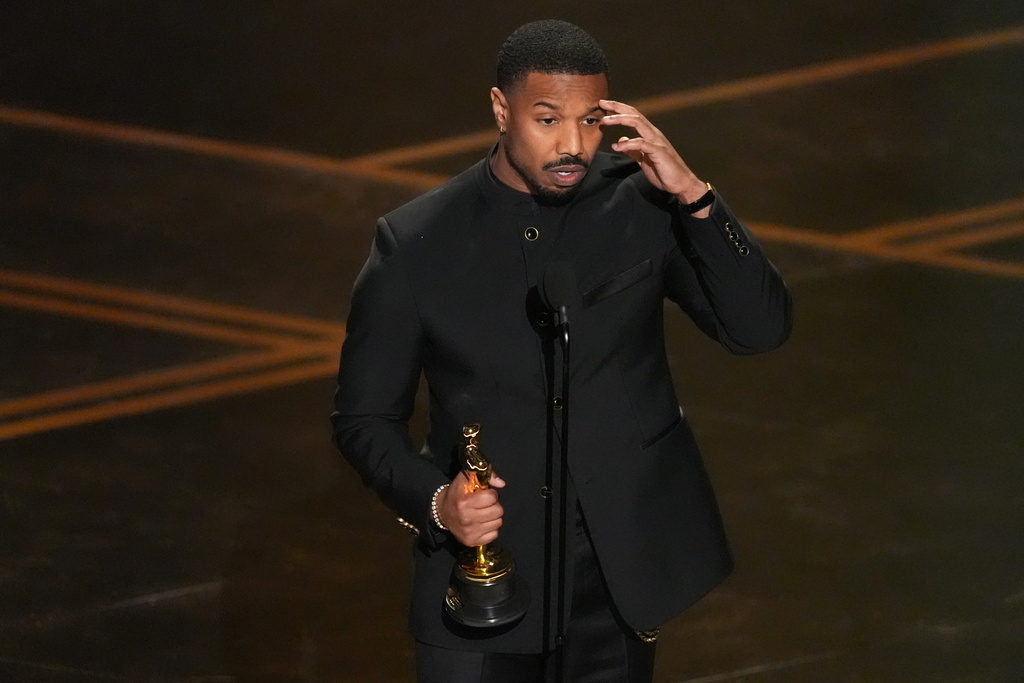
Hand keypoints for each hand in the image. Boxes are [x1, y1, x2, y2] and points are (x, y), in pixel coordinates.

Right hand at [435, 470, 505, 545]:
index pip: (492, 497)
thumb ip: (483, 474)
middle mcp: (466, 519)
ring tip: (483, 513)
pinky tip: (481, 523)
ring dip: (493, 517)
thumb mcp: (465, 479)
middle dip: (494, 505)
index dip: (491, 494)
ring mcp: (469, 532)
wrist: (443, 512)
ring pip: (498, 522)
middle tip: (485, 505)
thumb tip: (501, 483)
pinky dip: (490, 528)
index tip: (484, 495)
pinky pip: (494, 534)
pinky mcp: (471, 542)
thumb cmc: (457, 494)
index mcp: (463, 503)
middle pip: (498, 511)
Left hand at [601, 99, 710, 216]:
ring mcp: (656, 141)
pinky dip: (628, 144)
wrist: (680, 183)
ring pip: (638, 123)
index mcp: (649, 134)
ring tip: (605, 121)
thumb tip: (621, 140)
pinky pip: (641, 143)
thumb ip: (632, 149)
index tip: (604, 105)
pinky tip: (617, 146)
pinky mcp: (659, 151)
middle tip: (602, 103)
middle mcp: (653, 133)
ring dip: (620, 120)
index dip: (619, 109)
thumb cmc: (663, 171)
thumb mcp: (643, 159)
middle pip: (634, 114)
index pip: (633, 116)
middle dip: (618, 107)